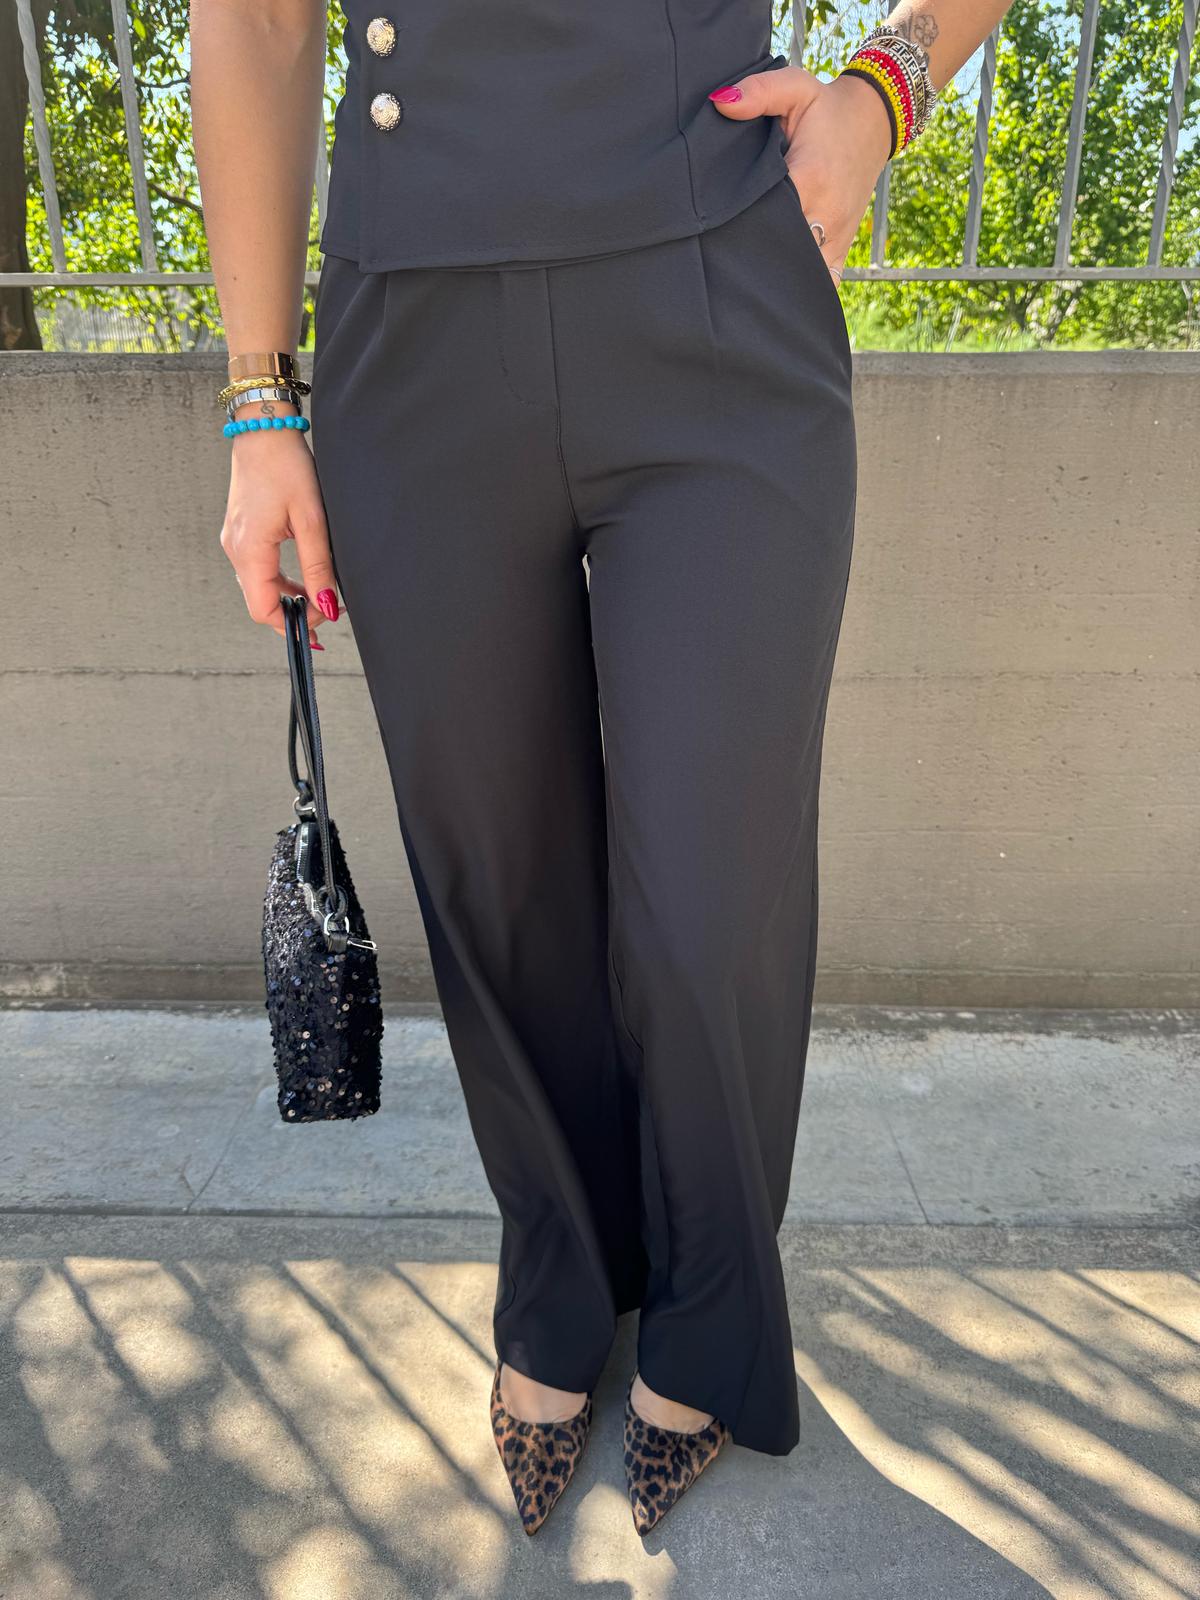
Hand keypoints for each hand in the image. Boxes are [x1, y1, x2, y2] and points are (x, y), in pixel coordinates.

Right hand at [219, 405, 340, 649]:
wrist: (264, 430)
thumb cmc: (287, 467)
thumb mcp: (312, 520)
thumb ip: (319, 568)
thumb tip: (327, 608)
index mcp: (250, 550)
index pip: (263, 610)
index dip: (293, 623)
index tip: (324, 618)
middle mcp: (235, 550)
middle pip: (260, 603)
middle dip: (294, 613)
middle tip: (328, 609)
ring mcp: (235, 541)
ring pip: (259, 588)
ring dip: (288, 598)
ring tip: (320, 593)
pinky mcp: (240, 533)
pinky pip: (257, 570)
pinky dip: (279, 581)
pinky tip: (302, 577)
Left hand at [709, 64, 894, 283]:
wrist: (873, 122)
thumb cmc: (826, 108)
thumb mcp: (795, 88)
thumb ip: (758, 92)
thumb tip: (720, 104)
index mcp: (810, 178)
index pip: (768, 216)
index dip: (739, 225)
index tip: (716, 226)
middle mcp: (826, 215)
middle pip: (780, 251)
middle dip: (752, 255)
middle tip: (723, 254)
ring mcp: (836, 238)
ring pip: (801, 276)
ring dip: (775, 279)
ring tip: (746, 273)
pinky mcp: (842, 250)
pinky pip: (822, 283)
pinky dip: (801, 290)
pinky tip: (778, 289)